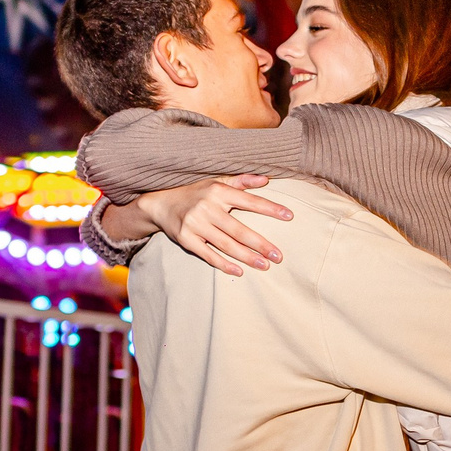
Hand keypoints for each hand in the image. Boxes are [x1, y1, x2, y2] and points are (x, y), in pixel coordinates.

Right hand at [143, 176, 292, 275]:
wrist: (161, 204)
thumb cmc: (195, 193)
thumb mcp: (216, 182)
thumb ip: (241, 181)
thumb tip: (266, 179)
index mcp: (218, 191)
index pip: (249, 201)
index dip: (270, 208)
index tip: (289, 216)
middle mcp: (207, 207)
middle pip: (239, 229)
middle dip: (261, 244)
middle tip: (279, 256)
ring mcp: (195, 224)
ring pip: (226, 244)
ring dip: (247, 257)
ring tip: (265, 265)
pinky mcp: (186, 239)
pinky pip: (208, 254)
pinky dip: (224, 264)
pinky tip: (239, 271)